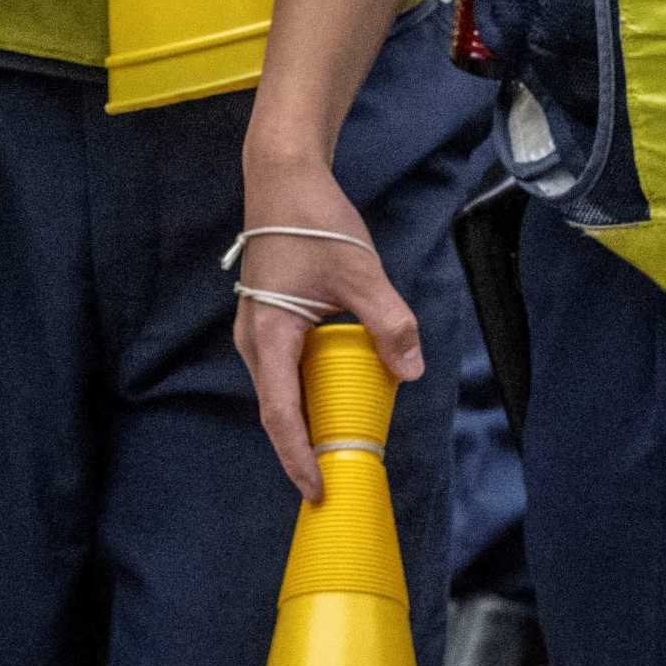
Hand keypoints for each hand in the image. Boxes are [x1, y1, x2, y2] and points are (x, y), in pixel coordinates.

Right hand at [232, 150, 421, 500]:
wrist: (283, 177)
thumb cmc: (314, 221)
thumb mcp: (360, 272)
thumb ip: (387, 321)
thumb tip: (412, 370)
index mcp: (269, 335)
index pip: (280, 415)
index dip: (297, 457)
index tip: (317, 488)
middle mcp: (253, 340)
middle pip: (277, 410)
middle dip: (302, 449)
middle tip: (335, 480)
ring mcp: (257, 331)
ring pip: (279, 390)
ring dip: (305, 420)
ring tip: (338, 447)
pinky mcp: (267, 319)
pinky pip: (284, 370)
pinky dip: (305, 392)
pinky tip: (335, 395)